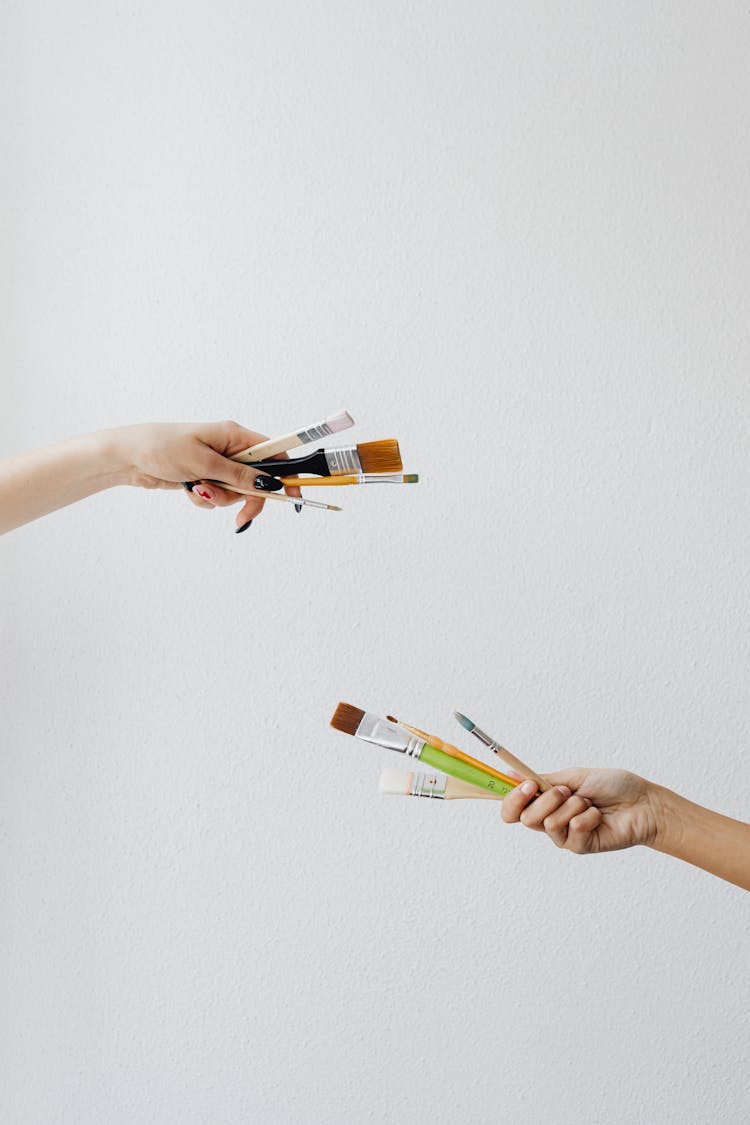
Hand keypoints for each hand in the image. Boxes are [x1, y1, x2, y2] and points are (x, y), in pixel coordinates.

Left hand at [110, 421, 300, 527]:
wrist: (129, 457)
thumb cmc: (162, 447)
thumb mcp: (204, 462)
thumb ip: (238, 475)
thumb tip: (269, 482)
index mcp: (234, 435)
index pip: (273, 452)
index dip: (286, 474)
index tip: (293, 494)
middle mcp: (230, 448)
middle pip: (257, 479)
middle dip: (247, 498)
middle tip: (241, 516)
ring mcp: (218, 464)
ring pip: (236, 492)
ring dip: (220, 498)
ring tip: (198, 489)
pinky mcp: (206, 477)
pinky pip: (218, 496)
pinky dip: (206, 499)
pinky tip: (190, 490)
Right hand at [501, 768, 661, 853]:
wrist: (642, 802)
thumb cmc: (612, 786)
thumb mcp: (572, 777)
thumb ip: (541, 780)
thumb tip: (510, 773)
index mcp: (545, 801)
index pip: (512, 809)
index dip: (513, 799)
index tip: (528, 785)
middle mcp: (550, 820)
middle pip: (525, 817)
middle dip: (547, 799)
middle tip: (568, 791)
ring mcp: (564, 835)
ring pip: (548, 823)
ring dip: (572, 806)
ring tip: (589, 803)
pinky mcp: (580, 847)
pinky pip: (572, 831)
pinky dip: (587, 817)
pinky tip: (598, 816)